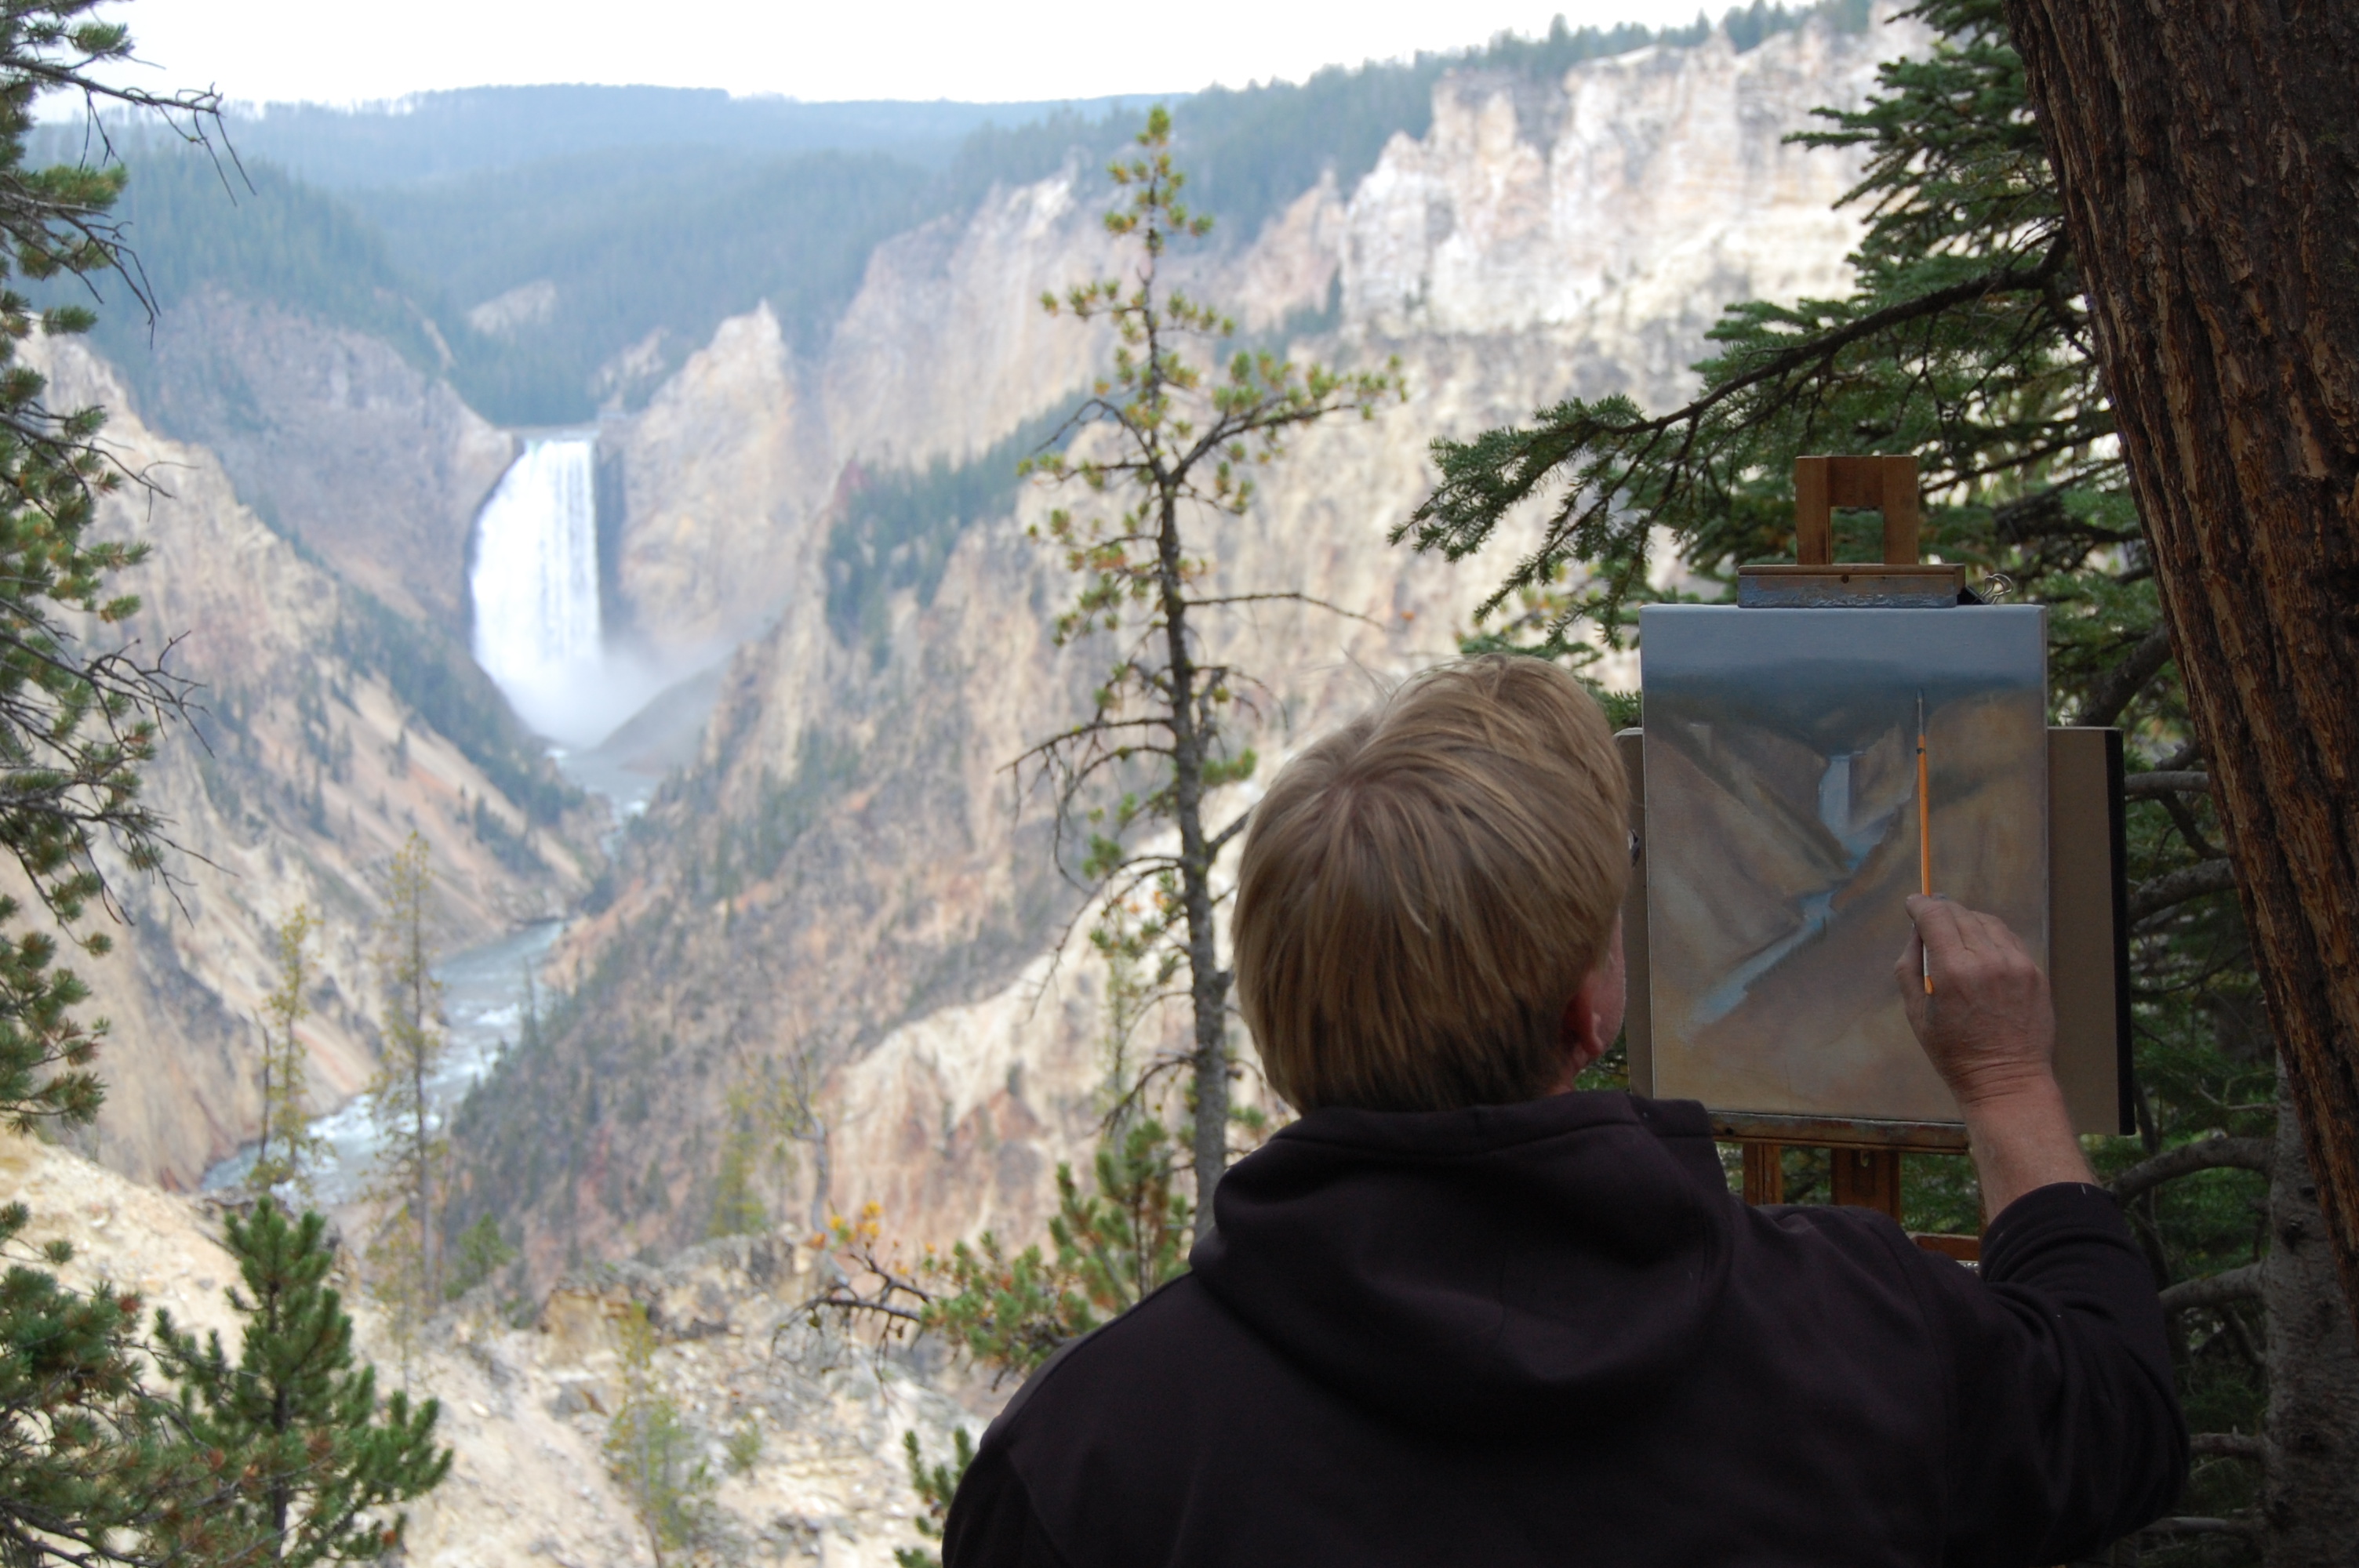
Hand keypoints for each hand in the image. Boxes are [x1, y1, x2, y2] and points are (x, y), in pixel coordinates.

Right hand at [1897, 895, 2090, 1214]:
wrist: (2007, 1080)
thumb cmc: (1954, 1054)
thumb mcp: (1915, 1013)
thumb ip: (1909, 966)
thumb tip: (1916, 933)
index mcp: (1953, 971)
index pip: (1935, 916)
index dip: (1920, 905)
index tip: (1913, 903)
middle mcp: (1987, 960)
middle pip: (1960, 914)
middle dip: (1941, 910)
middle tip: (1930, 915)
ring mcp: (2016, 965)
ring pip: (1986, 922)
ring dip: (1966, 920)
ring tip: (1955, 931)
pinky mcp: (2035, 972)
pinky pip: (2009, 939)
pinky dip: (1990, 935)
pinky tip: (1981, 946)